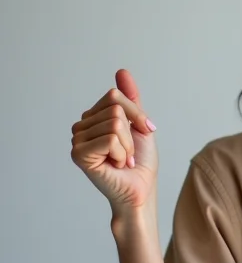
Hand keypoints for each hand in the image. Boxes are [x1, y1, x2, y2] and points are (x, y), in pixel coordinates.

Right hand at [71, 70, 158, 210]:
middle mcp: (81, 127)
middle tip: (128, 154)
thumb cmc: (140, 163)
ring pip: (115, 124)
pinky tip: (116, 166)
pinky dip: (122, 154)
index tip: (144, 132)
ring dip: (128, 147)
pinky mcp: (79, 154)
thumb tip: (121, 72)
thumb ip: (130, 100)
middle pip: (115, 109)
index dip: (136, 115)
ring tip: (122, 161)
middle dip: (132, 133)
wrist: (140, 191)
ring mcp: (77, 140)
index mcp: (93, 118)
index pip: (115, 96)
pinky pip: (111, 138)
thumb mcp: (139, 125)